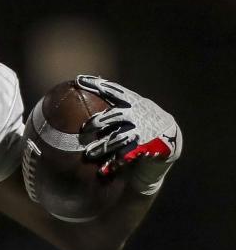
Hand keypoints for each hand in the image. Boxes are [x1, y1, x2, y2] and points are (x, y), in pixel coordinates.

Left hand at [76, 75, 181, 194]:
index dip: (96, 84)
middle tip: (83, 130)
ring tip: (88, 154)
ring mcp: (141, 130)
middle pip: (113, 116)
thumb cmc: (142, 120)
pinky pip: (127, 155)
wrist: (170, 138)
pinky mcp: (146, 146)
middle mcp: (136, 114)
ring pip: (118, 138)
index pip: (113, 90)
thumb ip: (116, 102)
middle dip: (97, 122)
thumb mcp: (134, 107)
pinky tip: (104, 169)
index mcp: (133, 102)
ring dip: (103, 146)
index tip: (78, 80)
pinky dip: (115, 162)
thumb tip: (87, 89)